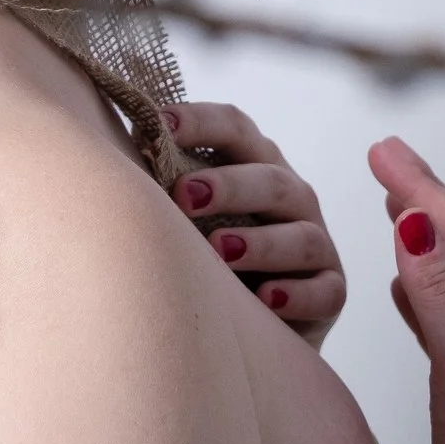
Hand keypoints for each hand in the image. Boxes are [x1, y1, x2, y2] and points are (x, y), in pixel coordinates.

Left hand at [165, 102, 346, 346]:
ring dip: (260, 243)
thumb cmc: (210, 252)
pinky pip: (324, 290)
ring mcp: (316, 243)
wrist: (256, 322)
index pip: (235, 128)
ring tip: (218, 251)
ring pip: (301, 235)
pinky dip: (296, 295)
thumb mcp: (191, 213)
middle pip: (269, 179)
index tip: (158, 124)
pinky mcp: (331, 290)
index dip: (200, 121)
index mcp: (255, 164)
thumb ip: (166, 182)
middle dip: (227, 185)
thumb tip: (113, 149)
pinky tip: (265, 300)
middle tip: (183, 196)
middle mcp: (292, 197)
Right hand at [371, 136, 444, 443]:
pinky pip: (439, 310)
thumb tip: (412, 221)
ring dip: (418, 233)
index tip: (383, 147)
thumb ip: (436, 293)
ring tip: (390, 196)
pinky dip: (417, 285)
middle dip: (420, 196)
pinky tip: (400, 279)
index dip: (422, 185)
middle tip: (382, 152)